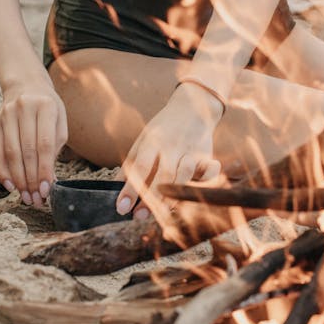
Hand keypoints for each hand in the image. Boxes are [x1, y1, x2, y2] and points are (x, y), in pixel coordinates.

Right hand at [0, 75, 67, 206]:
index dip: (44, 169)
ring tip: (25, 196)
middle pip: (27, 151)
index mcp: (46, 106)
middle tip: (36, 199)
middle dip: (32, 179)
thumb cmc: (48, 107)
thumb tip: (49, 179)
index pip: (44, 144)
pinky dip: (3, 171)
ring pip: (11, 154)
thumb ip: (55, 146)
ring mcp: (7, 115)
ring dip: (18, 179)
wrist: (26, 85)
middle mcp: (24, 109)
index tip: (47, 189)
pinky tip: (11, 185)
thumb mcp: (59, 119)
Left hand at [116, 82, 222, 219]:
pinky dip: (204, 185)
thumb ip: (131, 164)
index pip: (140, 166)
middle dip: (152, 198)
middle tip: (139, 217)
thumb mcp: (143, 140)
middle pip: (164, 175)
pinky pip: (210, 172)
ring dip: (174, 197)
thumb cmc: (163, 129)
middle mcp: (173, 145)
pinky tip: (193, 197)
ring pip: (185, 175)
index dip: (131, 189)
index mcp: (154, 140)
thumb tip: (113, 190)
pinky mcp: (208, 155)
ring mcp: (192, 150)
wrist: (193, 106)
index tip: (121, 209)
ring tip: (162, 212)